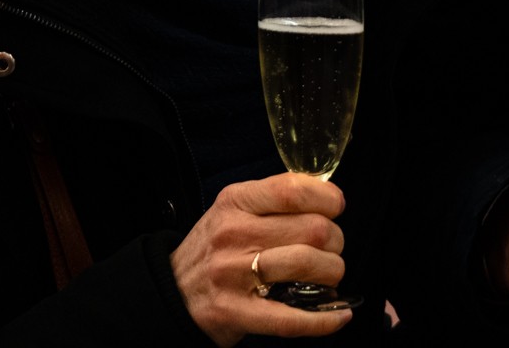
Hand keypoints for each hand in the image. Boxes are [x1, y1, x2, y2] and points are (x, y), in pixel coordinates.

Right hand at [169, 172, 350, 344]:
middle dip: (336, 239)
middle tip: (332, 248)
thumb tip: (329, 203)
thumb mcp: (233, 210)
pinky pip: (291, 318)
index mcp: (235, 202)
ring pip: (307, 264)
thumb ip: (274, 201)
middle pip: (312, 228)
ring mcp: (233, 275)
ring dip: (332, 272)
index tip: (336, 207)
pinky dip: (324, 319)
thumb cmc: (213, 249)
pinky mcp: (236, 312)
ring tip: (328, 276)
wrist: (169, 293)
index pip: (293, 190)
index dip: (327, 198)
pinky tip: (339, 315)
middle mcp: (233, 235)